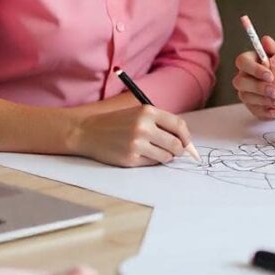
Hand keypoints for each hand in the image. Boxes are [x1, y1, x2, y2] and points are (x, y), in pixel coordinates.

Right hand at [70, 105, 194, 166]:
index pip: (178, 125)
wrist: (88, 132)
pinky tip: (142, 154)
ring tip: (156, 151)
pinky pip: (152, 163)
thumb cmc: (116, 122)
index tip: (186, 142)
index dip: (186, 136)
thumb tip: (183, 139)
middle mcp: (143, 127)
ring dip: (166, 156)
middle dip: (179, 150)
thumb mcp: (138, 113)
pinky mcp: (130, 159)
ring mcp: (137, 144)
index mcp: (147, 111)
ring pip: (166, 156)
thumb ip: (159, 122)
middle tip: (175, 151)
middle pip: (176, 144)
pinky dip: (152, 161)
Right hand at [232, 35, 274, 119]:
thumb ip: (274, 48)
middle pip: (241, 82)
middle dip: (258, 87)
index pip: (242, 62)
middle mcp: (244, 77)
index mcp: (249, 61)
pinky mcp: (253, 106)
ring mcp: (247, 93)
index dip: (254, 69)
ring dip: (264, 101)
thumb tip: (265, 40)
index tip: (271, 75)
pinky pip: (255, 111)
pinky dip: (265, 113)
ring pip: (246, 98)